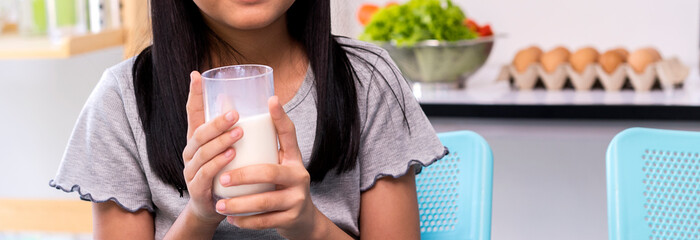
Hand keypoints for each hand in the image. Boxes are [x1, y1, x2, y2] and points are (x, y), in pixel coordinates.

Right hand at [181, 71, 242, 225]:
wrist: (215, 210)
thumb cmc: (225, 174)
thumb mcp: (228, 150)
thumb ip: (233, 131)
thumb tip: (245, 104)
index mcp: (198, 140)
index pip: (193, 114)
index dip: (194, 94)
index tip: (197, 74)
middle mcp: (190, 153)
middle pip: (199, 133)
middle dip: (216, 122)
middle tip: (234, 113)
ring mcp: (191, 171)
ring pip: (202, 152)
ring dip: (220, 141)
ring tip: (238, 132)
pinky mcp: (197, 188)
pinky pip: (205, 173)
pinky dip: (218, 163)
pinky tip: (231, 155)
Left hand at [214, 96, 323, 239]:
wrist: (303, 221)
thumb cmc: (281, 188)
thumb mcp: (279, 167)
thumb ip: (263, 151)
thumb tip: (233, 121)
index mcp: (294, 159)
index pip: (289, 134)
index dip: (281, 117)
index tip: (272, 100)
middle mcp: (299, 176)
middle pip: (270, 173)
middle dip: (244, 176)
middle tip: (223, 178)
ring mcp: (297, 198)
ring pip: (264, 201)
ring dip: (238, 204)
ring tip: (220, 205)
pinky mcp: (292, 218)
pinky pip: (265, 221)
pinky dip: (245, 221)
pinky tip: (231, 219)